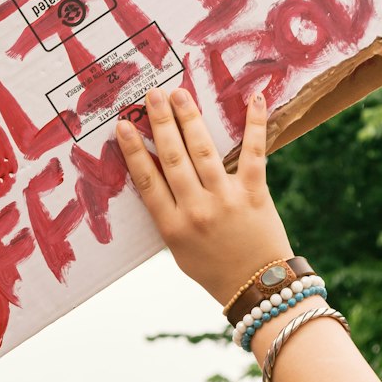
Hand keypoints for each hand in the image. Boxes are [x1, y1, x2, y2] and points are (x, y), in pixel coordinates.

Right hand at [116, 87, 290, 305]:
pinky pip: (254, 153)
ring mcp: (226, 199)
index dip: (133, 151)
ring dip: (189, 118)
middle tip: (151, 96)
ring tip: (178, 94)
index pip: (147, 181)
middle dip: (160, 124)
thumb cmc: (214, 270)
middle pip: (172, 159)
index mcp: (172, 226)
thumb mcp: (178, 250)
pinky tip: (253, 99)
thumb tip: (155, 178)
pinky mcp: (255, 193)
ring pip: (203, 151)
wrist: (258, 287)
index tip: (123, 126)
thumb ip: (168, 216)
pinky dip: (254, 124)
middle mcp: (196, 210)